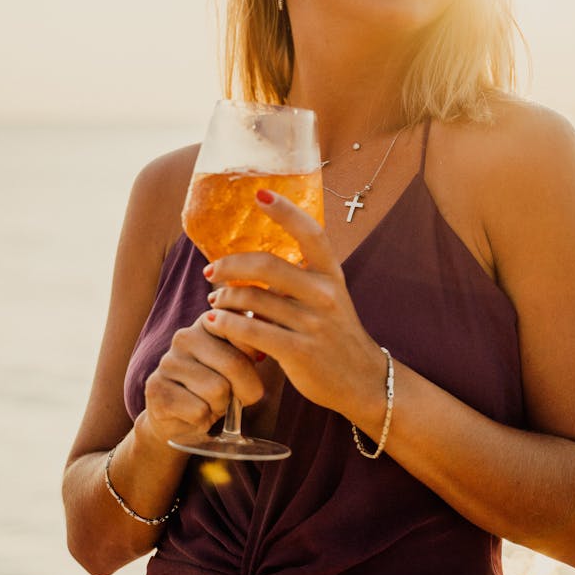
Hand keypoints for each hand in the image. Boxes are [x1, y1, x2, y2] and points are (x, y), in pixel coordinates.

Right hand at [141, 312, 264, 447]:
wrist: (179, 419)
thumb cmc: (216, 388)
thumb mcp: (239, 364)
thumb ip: (251, 349)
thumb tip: (261, 349)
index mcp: (209, 322)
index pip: (244, 334)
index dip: (253, 362)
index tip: (247, 368)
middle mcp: (185, 336)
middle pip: (234, 363)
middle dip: (245, 389)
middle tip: (235, 398)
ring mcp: (167, 362)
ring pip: (217, 390)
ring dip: (221, 406)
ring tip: (209, 404)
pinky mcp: (156, 390)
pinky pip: (199, 410)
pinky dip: (203, 419)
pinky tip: (193, 414)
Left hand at [203, 191, 386, 419]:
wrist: (362, 380)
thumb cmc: (335, 334)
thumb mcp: (328, 298)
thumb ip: (298, 279)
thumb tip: (251, 263)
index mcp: (332, 274)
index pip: (310, 232)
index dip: (285, 211)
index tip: (259, 194)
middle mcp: (325, 294)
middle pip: (268, 265)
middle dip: (231, 265)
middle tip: (212, 270)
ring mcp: (313, 324)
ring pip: (253, 299)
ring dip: (224, 298)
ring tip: (215, 301)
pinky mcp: (299, 352)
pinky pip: (251, 331)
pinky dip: (226, 324)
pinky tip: (215, 321)